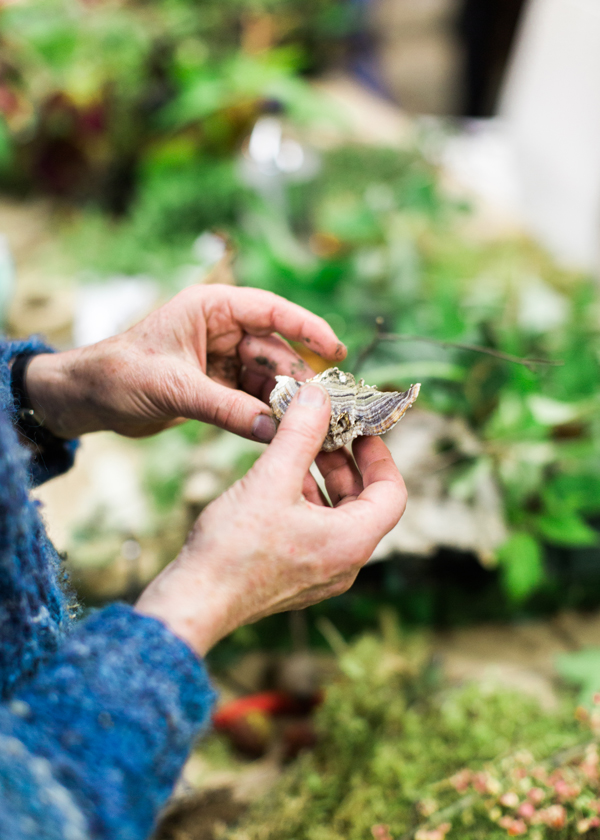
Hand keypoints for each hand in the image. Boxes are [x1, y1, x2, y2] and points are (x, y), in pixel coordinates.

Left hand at [25, 284, 345, 440]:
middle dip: (298, 379)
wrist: (88, 398)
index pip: (271, 311)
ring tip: (303, 426)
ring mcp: (221, 358)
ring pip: (267, 378)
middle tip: (324, 408)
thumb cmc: (120, 375)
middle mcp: (222, 329)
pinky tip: (278, 432)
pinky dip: (264, 414)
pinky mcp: (217, 385)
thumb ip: (225, 408)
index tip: (337, 351)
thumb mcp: (175, 388)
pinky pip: (252, 398)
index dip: (308, 328)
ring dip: (283, 401)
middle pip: (275, 350)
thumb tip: (273, 429)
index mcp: (212, 309)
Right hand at [135, 382, 406, 655]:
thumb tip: (318, 395)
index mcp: (352, 542)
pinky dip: (304, 502)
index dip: (380, 456)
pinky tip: (277, 481)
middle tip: (324, 431)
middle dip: (344, 463)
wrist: (194, 601)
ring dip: (321, 480)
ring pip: (336, 516)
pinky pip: (315, 532)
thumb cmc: (234, 548)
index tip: (360, 430)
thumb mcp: (271, 479)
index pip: (392, 493)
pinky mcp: (296, 578)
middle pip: (363, 503)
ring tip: (297, 450)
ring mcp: (321, 575)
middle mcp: (344, 563)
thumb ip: (300, 433)